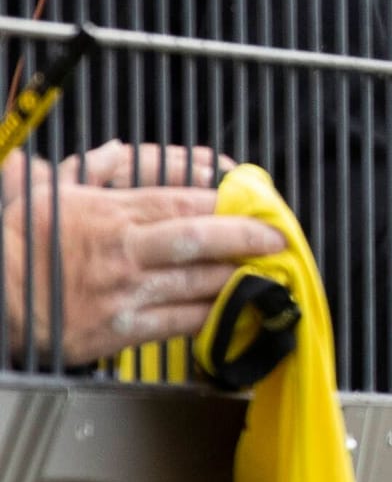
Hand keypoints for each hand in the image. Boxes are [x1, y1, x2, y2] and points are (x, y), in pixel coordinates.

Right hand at [1, 147, 285, 364]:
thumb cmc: (22, 241)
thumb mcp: (55, 192)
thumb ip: (95, 169)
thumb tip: (117, 150)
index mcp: (114, 214)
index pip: (184, 202)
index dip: (227, 203)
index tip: (256, 202)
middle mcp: (125, 252)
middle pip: (200, 240)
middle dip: (246, 238)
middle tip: (277, 238)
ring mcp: (124, 293)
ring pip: (197, 283)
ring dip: (237, 279)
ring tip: (267, 274)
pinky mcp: (118, 331)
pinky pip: (177, 324)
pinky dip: (210, 317)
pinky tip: (233, 310)